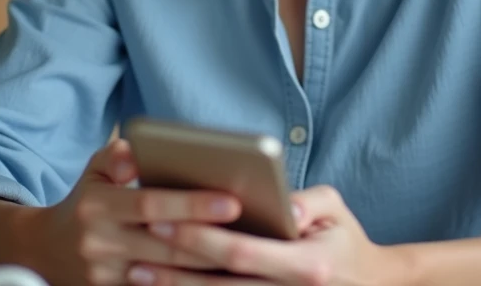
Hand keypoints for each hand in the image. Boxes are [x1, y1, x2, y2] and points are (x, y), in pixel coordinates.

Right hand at [29, 139, 244, 284]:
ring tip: (247, 255)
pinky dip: (188, 285)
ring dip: (207, 269)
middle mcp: (99, 244)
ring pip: (167, 276)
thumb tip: (136, 155)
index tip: (233, 201)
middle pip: (166, 245)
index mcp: (97, 207)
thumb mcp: (94, 169)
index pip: (151, 203)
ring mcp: (104, 277)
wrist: (45, 251)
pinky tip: (219, 276)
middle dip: (212, 240)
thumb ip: (117, 156)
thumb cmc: (86, 200)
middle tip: (255, 232)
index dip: (192, 204)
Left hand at [131, 185, 403, 285]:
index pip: (243, 253)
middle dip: (175, 264)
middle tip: (138, 244)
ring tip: (136, 272)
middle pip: (220, 284)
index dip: (200, 239)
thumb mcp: (336, 208)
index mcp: (308, 266)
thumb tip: (283, 205)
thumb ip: (310, 201)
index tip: (164, 220)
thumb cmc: (345, 238)